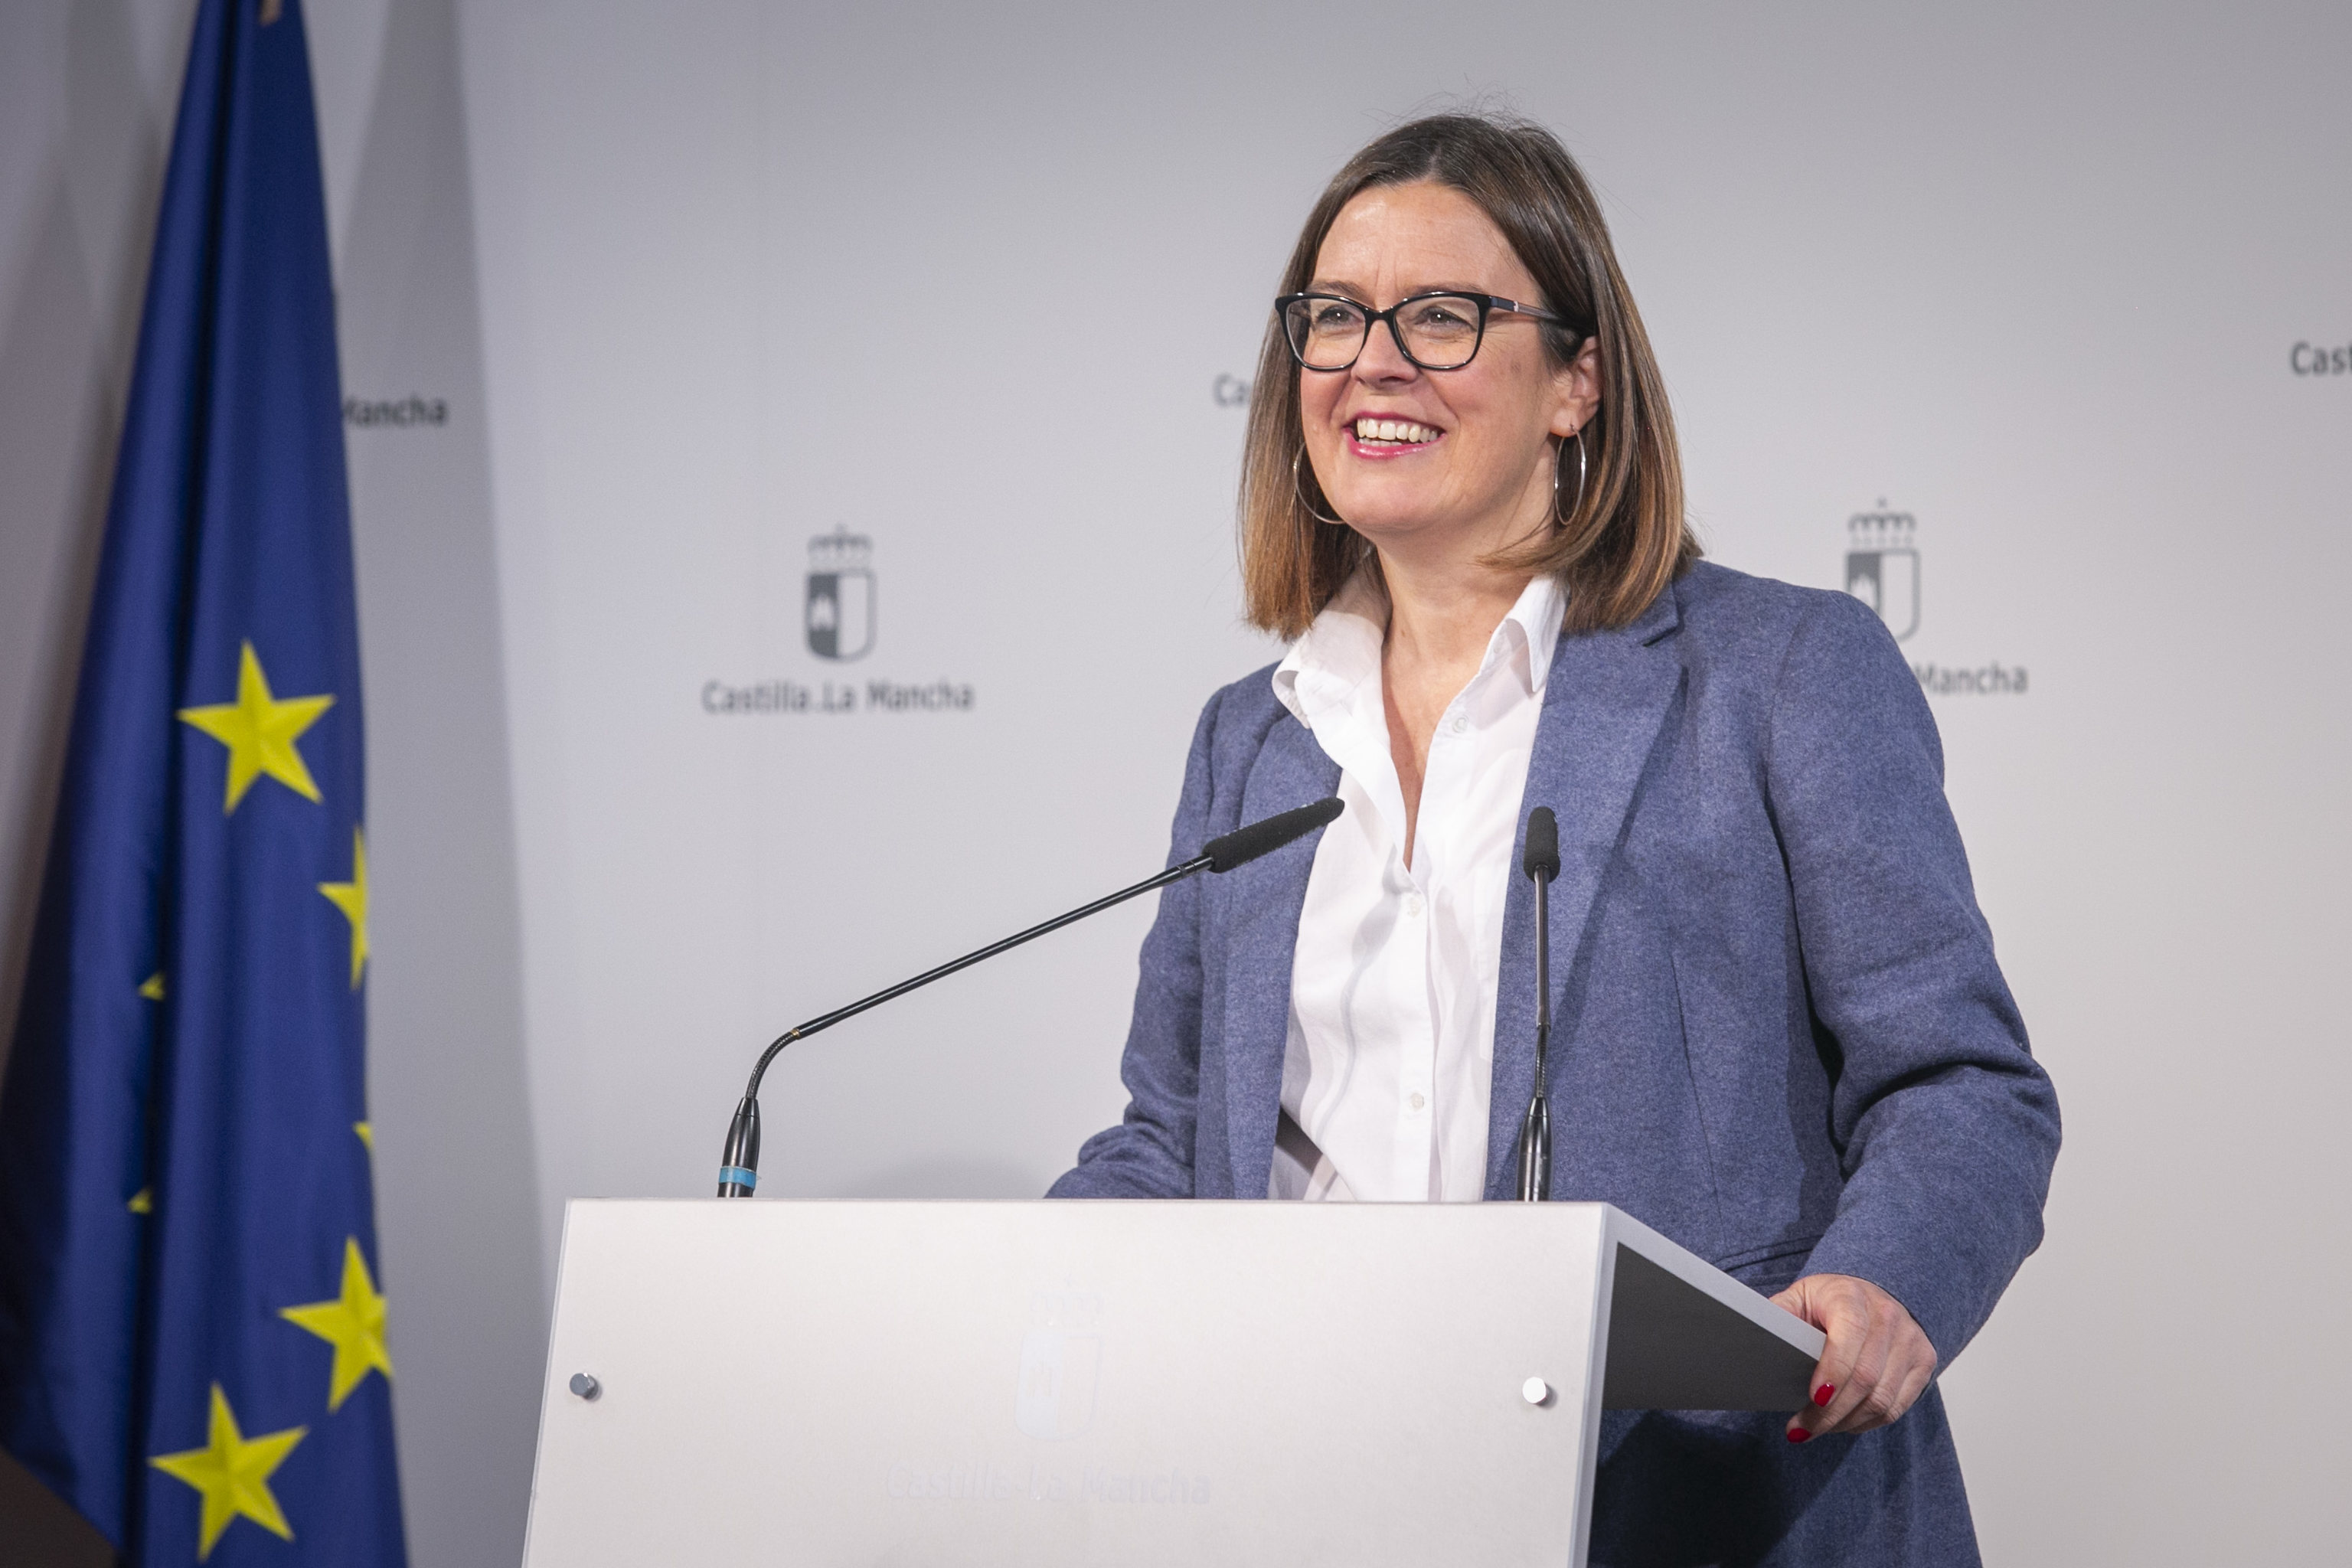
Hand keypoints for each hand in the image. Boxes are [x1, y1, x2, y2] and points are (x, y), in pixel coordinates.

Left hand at [1768, 1273, 1937, 1441]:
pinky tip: (1842, 1424)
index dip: (1833, 1372)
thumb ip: (1780, 1315)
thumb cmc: (1829, 1300)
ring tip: (1815, 1429)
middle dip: (1830, 1412)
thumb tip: (1754, 1335)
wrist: (1874, 1292)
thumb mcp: (1799, 1297)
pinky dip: (1866, 1423)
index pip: (1850, 1336)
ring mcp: (1910, 1340)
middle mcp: (1888, 1316)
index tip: (1814, 1398)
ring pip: (1882, 1399)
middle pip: (1866, 1378)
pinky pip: (1896, 1407)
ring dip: (1845, 1424)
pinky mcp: (1923, 1362)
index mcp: (1852, 1296)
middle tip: (1799, 1430)